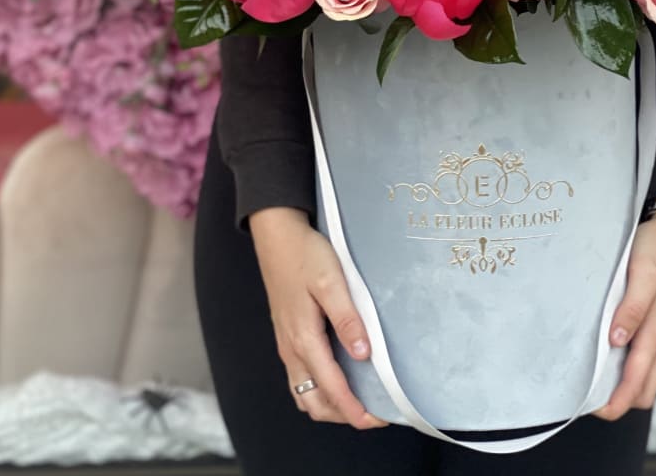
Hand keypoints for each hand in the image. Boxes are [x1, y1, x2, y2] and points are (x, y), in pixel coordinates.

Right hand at [249, 206, 387, 429]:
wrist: (277, 236)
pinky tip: (338, 376)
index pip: (331, 388)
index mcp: (304, 338)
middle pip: (314, 402)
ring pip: (305, 393)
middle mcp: (292, 349)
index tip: (379, 419)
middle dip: (343, 414)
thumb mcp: (331, 282)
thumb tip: (364, 355)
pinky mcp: (287, 335)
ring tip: (360, 398)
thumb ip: (347, 319)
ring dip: (330, 404)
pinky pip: (301, 377)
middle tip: (375, 412)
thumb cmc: (305, 255)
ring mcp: (287, 344)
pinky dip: (319, 389)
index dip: (354, 410)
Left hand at [594, 212, 655, 419]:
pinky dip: (630, 366)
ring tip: (593, 380)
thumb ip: (632, 309)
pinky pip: (647, 356)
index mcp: (655, 331)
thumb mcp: (643, 274)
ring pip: (646, 375)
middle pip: (642, 388)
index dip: (615, 402)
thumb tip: (616, 342)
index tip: (589, 408)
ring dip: (624, 385)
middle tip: (585, 397)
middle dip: (618, 401)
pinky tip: (610, 354)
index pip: (636, 383)